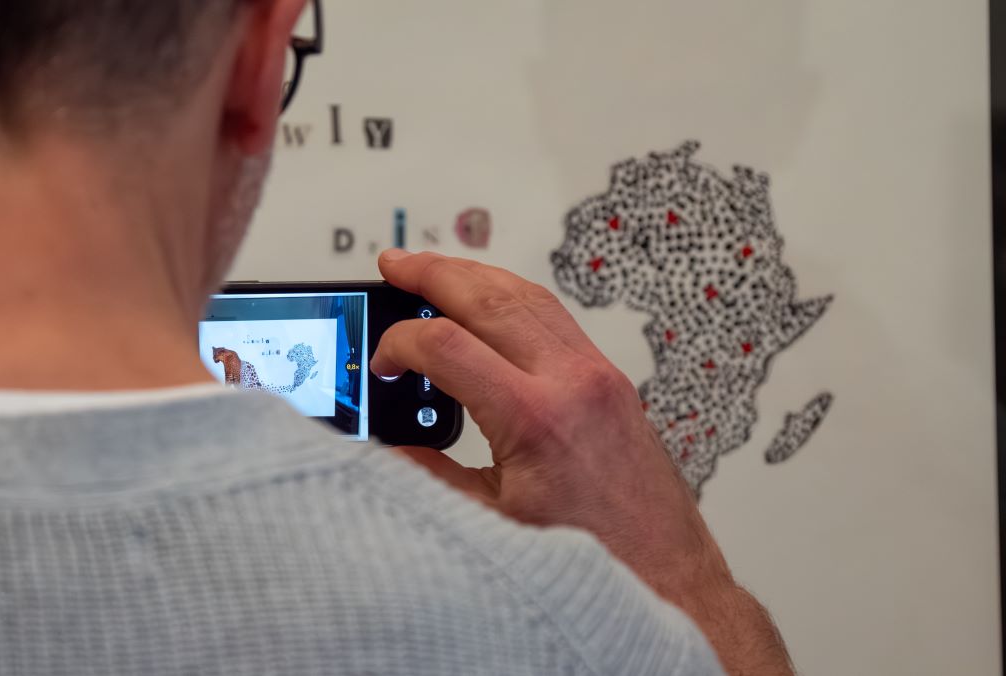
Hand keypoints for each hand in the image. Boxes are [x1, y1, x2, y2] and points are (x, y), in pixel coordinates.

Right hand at [371, 250, 792, 675]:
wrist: (667, 579)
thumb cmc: (595, 560)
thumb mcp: (492, 523)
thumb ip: (430, 477)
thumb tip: (387, 449)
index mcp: (536, 419)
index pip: (447, 346)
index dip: (400, 345)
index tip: (382, 362)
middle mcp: (573, 383)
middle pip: (490, 298)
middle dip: (434, 273)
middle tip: (395, 263)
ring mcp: (598, 376)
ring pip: (528, 297)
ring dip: (476, 276)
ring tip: (436, 269)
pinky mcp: (611, 382)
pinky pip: (555, 317)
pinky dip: (512, 298)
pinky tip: (491, 301)